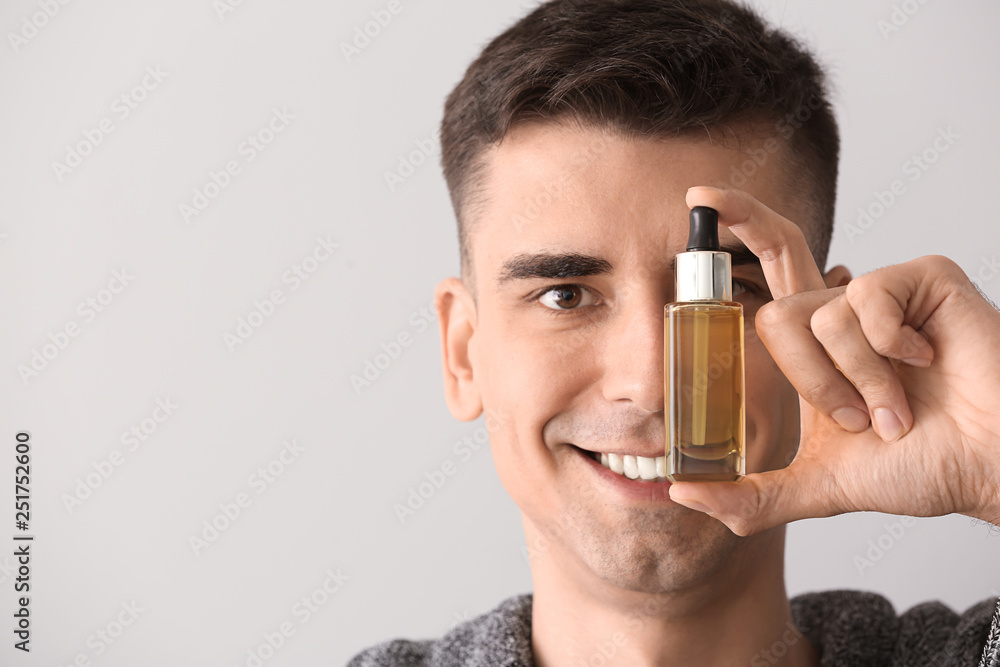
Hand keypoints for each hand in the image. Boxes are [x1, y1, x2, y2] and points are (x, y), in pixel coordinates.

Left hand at [667, 186, 999, 535]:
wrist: (988, 467)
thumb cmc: (921, 467)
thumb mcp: (818, 486)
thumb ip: (751, 496)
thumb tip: (681, 494)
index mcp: (813, 344)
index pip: (763, 269)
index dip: (736, 223)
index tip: (698, 196)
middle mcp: (840, 310)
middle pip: (778, 288)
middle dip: (810, 373)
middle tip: (853, 420)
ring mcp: (880, 292)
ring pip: (818, 321)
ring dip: (857, 384)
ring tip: (899, 413)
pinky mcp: (922, 279)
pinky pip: (866, 302)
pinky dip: (889, 351)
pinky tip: (927, 365)